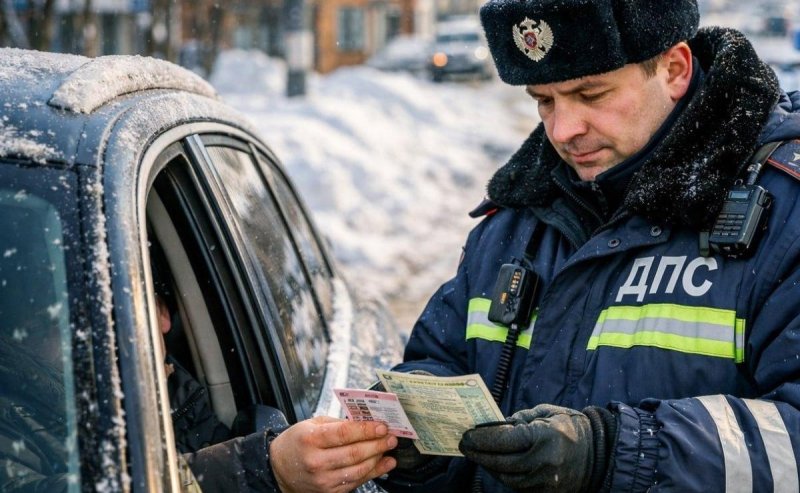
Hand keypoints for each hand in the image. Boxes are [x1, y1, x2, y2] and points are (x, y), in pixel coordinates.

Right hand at [270, 416, 397, 492]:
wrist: (280, 468)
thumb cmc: (298, 442)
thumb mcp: (313, 424)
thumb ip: (339, 424)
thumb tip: (367, 422)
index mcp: (311, 439)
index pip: (344, 434)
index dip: (367, 430)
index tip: (382, 426)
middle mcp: (316, 461)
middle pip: (354, 453)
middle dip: (377, 444)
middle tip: (391, 437)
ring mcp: (322, 480)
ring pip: (358, 469)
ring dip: (378, 458)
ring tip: (388, 448)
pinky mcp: (329, 491)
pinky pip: (356, 482)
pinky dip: (373, 473)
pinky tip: (383, 464)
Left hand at [459, 404, 615, 492]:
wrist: (598, 454)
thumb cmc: (569, 427)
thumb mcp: (546, 413)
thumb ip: (519, 419)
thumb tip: (493, 425)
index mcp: (546, 436)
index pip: (505, 439)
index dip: (482, 438)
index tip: (467, 435)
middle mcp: (546, 462)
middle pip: (502, 462)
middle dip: (479, 454)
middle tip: (465, 446)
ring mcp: (546, 481)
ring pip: (506, 478)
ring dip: (488, 466)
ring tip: (477, 455)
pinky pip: (517, 487)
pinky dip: (503, 476)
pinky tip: (495, 465)